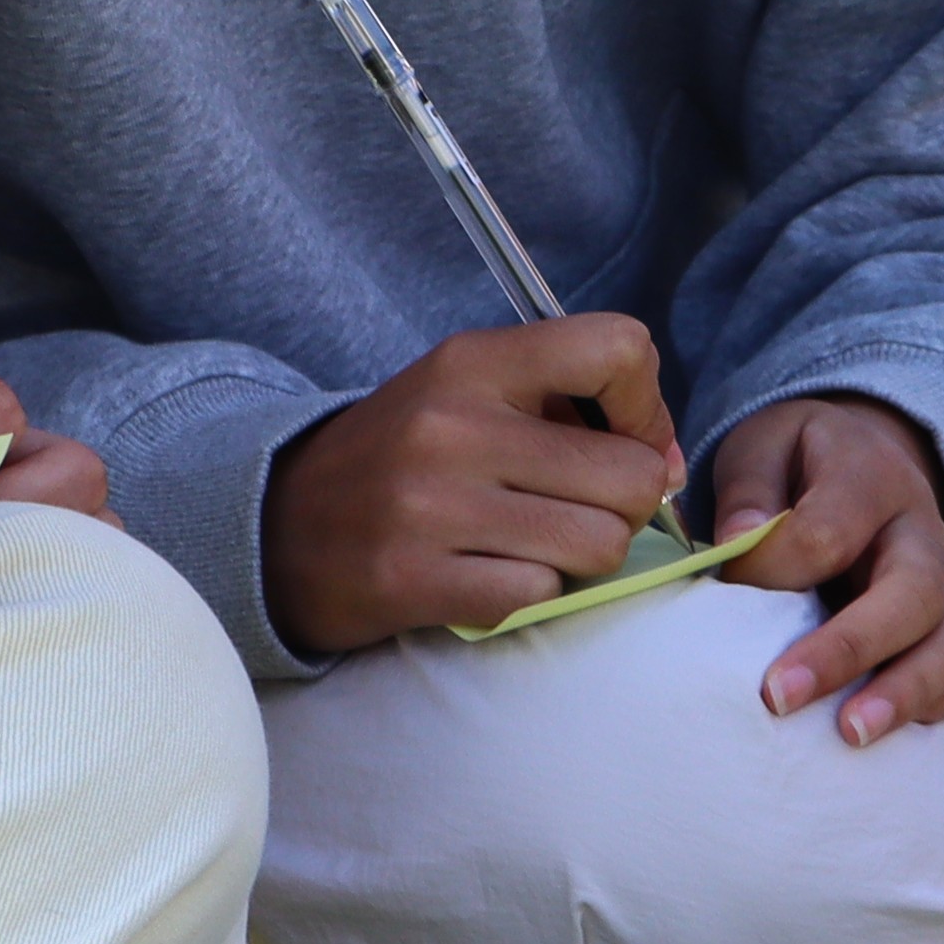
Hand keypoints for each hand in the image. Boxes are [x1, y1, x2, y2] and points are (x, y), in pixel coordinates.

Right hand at [262, 311, 683, 657]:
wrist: (277, 527)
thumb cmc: (401, 460)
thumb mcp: (466, 395)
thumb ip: (566, 407)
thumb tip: (666, 465)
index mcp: (471, 361)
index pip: (618, 348)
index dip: (645, 405)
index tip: (620, 438)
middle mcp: (452, 425)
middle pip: (631, 474)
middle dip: (628, 504)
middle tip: (581, 508)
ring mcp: (429, 506)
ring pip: (599, 544)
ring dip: (584, 557)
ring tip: (535, 545)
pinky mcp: (412, 580)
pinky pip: (538, 595)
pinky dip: (531, 595)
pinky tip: (489, 576)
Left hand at [706, 393, 943, 744]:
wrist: (866, 461)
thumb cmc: (800, 466)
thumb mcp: (764, 447)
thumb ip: (749, 490)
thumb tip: (740, 544)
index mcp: (870, 477)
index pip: (829, 530)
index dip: (774, 570)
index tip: (727, 590)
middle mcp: (923, 534)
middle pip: (912, 593)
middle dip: (847, 649)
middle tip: (778, 696)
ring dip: (906, 692)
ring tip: (849, 736)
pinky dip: (941, 707)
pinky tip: (888, 738)